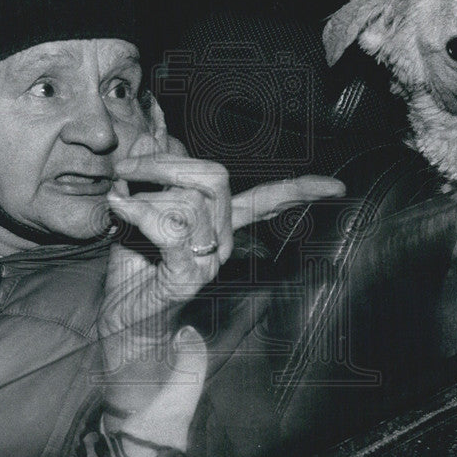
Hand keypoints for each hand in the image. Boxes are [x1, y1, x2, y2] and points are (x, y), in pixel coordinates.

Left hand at [96, 135, 344, 421]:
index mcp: (222, 226)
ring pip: (189, 202)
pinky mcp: (187, 277)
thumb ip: (152, 175)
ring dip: (144, 197)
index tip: (336, 188)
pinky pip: (172, 230)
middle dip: (167, 164)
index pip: (266, 202)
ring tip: (121, 208)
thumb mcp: (140, 210)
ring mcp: (209, 262)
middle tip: (127, 168)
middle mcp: (224, 243)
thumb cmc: (133, 269)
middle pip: (216, 179)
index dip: (300, 190)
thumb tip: (151, 131)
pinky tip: (120, 206)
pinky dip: (140, 211)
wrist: (122, 324)